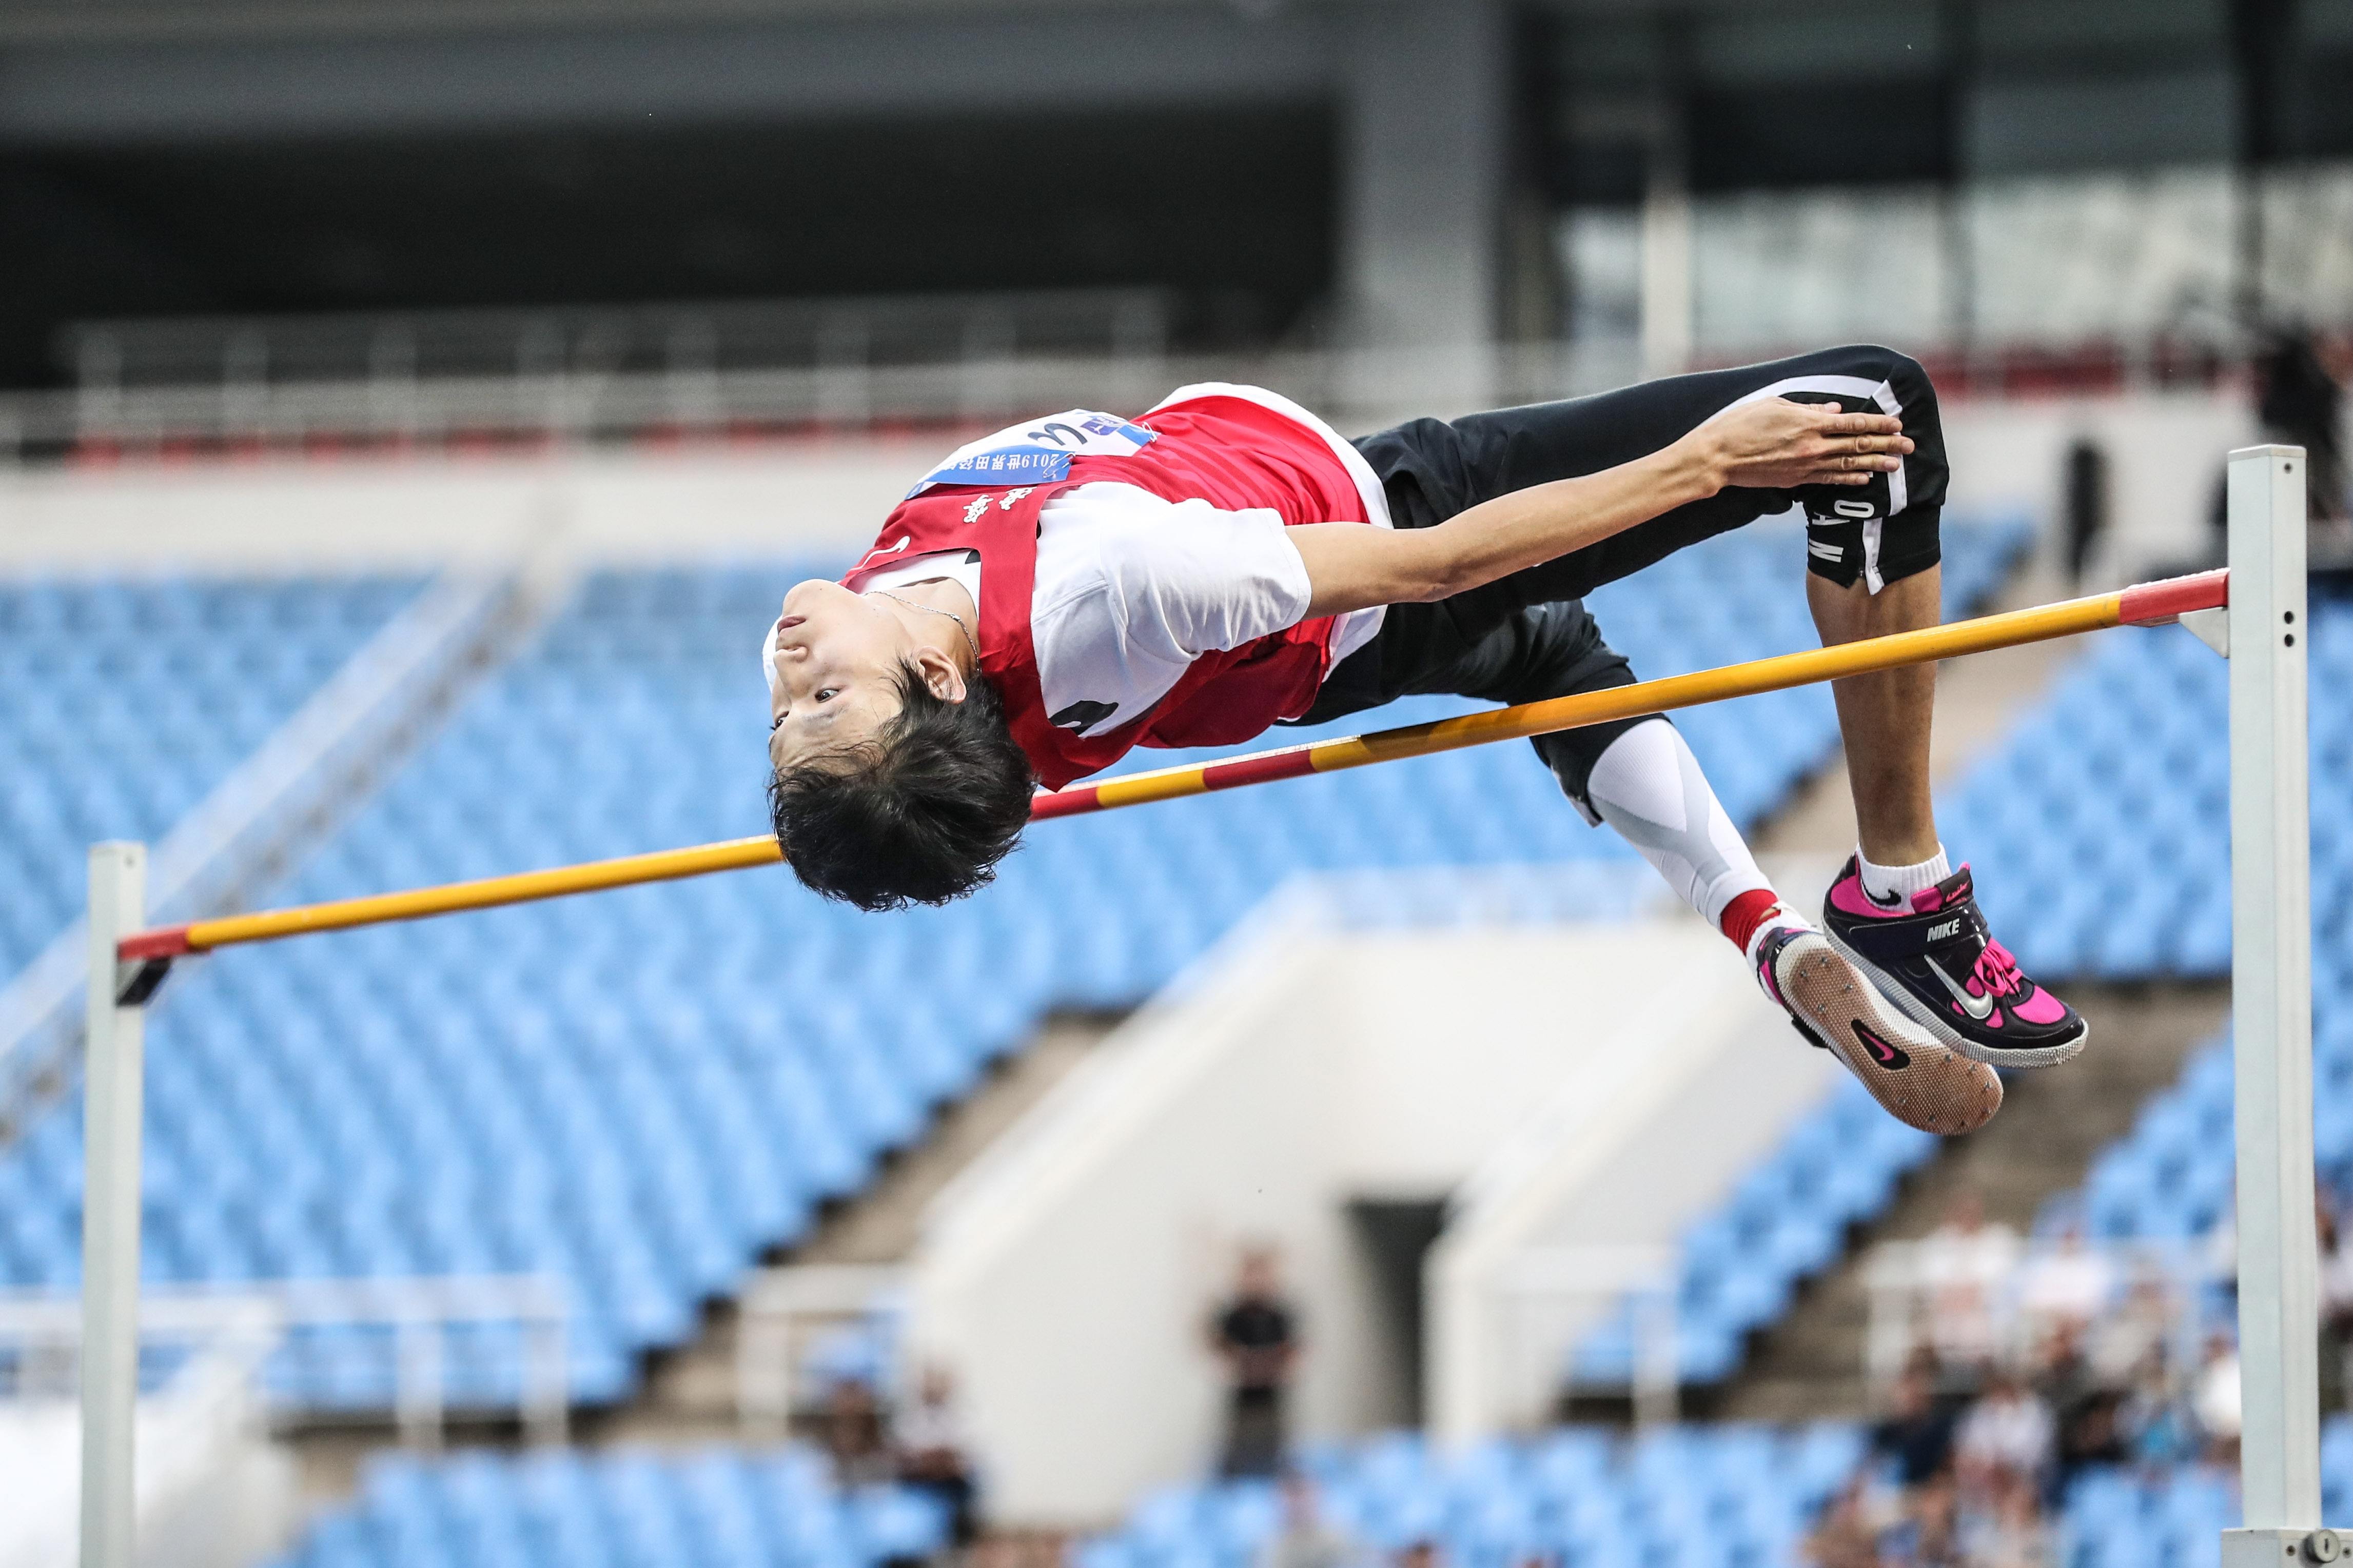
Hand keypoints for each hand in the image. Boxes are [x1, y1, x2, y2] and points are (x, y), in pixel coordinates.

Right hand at [1686, 397, 1913, 492]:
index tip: (1897, 423)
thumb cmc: (1740, 424)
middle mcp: (1812, 445)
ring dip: (1875, 464)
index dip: (1878, 423)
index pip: (1853, 423)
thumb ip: (1809, 409)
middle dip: (1886, 444)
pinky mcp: (1794, 480)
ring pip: (1848, 465)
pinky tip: (1864, 478)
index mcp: (1808, 422)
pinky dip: (1849, 478)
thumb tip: (1836, 411)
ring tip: (1896, 464)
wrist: (1716, 456)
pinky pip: (1829, 479)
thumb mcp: (1774, 404)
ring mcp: (1805, 466)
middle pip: (1858, 445)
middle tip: (1909, 445)